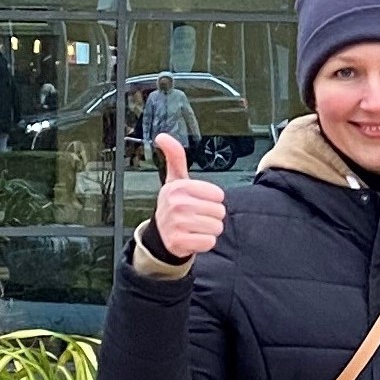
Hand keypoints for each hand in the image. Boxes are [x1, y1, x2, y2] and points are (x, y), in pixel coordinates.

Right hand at [151, 133, 225, 257]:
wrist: (160, 235)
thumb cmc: (173, 204)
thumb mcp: (175, 180)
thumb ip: (175, 157)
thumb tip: (162, 137)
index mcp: (179, 187)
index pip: (218, 195)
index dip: (212, 200)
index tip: (198, 201)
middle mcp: (177, 204)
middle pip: (219, 212)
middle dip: (212, 216)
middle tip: (197, 217)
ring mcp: (177, 224)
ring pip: (216, 227)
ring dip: (209, 230)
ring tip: (195, 227)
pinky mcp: (179, 242)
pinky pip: (209, 242)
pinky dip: (204, 243)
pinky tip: (193, 238)